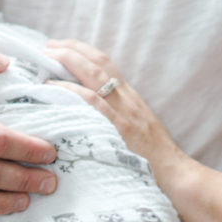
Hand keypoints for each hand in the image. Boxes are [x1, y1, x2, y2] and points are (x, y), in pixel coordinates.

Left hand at [46, 39, 185, 187]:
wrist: (175, 175)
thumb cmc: (153, 157)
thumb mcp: (137, 126)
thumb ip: (117, 114)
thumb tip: (89, 108)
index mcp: (131, 96)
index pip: (106, 63)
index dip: (82, 50)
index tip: (62, 46)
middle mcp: (127, 98)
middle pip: (98, 62)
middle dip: (71, 49)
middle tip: (48, 46)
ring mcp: (123, 112)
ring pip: (94, 75)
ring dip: (68, 62)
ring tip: (46, 58)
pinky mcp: (119, 128)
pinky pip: (92, 103)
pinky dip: (71, 91)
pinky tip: (53, 87)